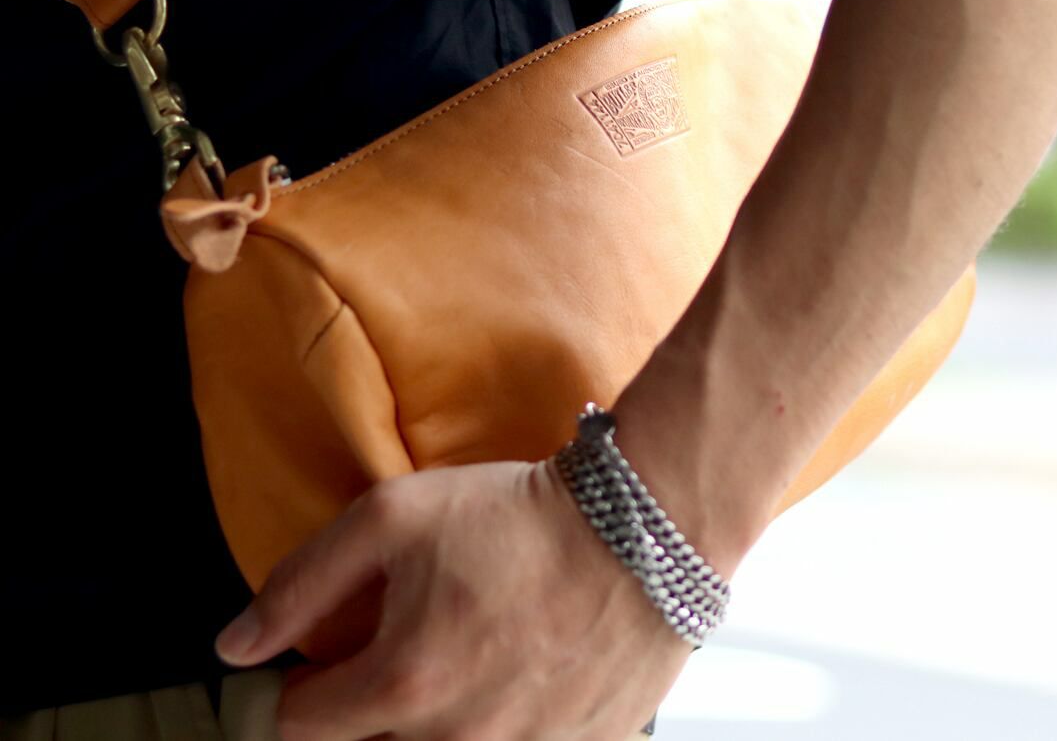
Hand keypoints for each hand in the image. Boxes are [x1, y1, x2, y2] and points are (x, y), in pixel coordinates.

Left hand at [214, 459, 692, 739]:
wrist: (641, 527)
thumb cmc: (522, 516)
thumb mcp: (395, 515)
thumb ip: (302, 581)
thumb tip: (236, 646)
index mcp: (401, 687)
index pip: (296, 726)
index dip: (297, 684)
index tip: (318, 659)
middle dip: (371, 699)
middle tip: (408, 641)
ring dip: (437, 712)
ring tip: (469, 651)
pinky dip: (502, 720)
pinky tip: (519, 670)